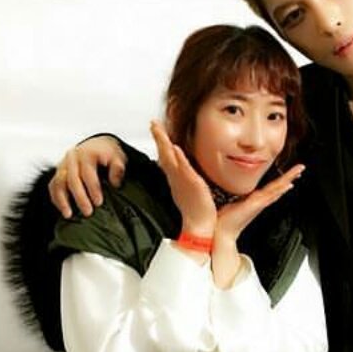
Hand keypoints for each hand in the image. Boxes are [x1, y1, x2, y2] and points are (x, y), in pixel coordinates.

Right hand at [48, 136, 125, 217]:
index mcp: (87, 153)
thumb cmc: (107, 154)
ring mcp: (63, 165)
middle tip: (88, 212)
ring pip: (58, 183)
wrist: (97, 145)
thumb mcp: (117, 157)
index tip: (99, 203)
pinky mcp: (58, 172)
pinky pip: (53, 186)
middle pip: (72, 179)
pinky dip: (57, 199)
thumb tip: (115, 184)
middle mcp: (72, 158)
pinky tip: (63, 210)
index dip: (93, 189)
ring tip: (69, 215)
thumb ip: (117, 169)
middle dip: (79, 197)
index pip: (88, 173)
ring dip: (63, 200)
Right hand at [150, 120, 216, 236]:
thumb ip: (190, 178)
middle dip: (159, 138)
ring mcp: (182, 181)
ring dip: (164, 143)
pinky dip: (179, 159)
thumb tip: (192, 171)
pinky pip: (184, 169)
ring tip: (158, 129)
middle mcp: (177, 178)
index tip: (157, 131)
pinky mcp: (192, 185)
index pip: (167, 158)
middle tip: (153, 123)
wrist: (199, 227)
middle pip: (164, 154)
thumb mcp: (193, 190)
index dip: (161, 144)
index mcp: (177, 179)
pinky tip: (175, 148)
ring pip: (170, 159)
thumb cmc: (198, 212)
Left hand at [214, 164, 304, 244]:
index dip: (283, 179)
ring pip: (277, 189)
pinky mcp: (256, 205)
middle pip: (279, 186)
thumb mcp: (234, 203)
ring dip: (288, 180)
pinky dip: (280, 190)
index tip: (292, 173)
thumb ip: (239, 197)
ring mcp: (260, 203)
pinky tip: (287, 185)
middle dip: (290, 176)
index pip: (272, 187)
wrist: (223, 231)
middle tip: (301, 168)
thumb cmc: (227, 219)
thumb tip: (237, 191)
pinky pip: (270, 196)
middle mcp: (260, 201)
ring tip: (298, 172)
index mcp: (256, 199)